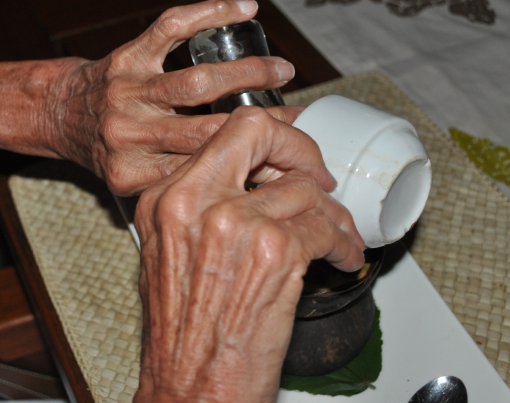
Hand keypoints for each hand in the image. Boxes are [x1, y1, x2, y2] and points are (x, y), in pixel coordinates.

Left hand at [46, 0, 296, 194]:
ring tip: (283, 71)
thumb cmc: (105, 149)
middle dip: (262, 125)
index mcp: (134, 173)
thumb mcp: (136, 181)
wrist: (59, 114)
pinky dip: (210, 13)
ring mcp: (128, 91)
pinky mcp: (128, 54)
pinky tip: (243, 10)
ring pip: (197, 81)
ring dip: (248, 73)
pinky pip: (172, 28)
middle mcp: (129, 134)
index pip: (204, 171)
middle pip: (209, 130)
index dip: (254, 165)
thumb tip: (253, 185)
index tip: (291, 160)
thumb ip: (183, 184)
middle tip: (300, 119)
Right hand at [133, 107, 364, 402]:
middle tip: (319, 175)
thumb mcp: (170, 254)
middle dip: (300, 149)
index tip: (288, 157)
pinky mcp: (273, 253)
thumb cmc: (182, 335)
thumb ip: (203, 208)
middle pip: (259, 133)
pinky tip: (342, 257)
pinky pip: (325, 227)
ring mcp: (234, 223)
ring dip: (332, 214)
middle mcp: (194, 202)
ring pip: (304, 188)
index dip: (269, 140)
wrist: (190, 388)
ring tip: (337, 235)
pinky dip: (344, 243)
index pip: (224, 134)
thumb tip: (256, 182)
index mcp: (166, 199)